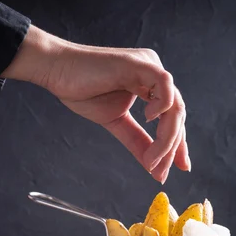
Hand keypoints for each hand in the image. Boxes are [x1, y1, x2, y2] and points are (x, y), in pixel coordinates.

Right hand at [2, 26, 189, 182]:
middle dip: (172, 148)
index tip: (176, 170)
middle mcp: (156, 75)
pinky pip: (165, 85)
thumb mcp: (116, 122)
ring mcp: (150, 67)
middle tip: (160, 172)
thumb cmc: (83, 92)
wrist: (59, 71)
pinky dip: (162, 106)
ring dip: (166, 138)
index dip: (177, 145)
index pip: (172, 118)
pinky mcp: (141, 63)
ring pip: (174, 106)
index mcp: (151, 87)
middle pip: (177, 115)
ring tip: (152, 159)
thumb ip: (137, 141)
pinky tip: (148, 119)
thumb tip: (153, 166)